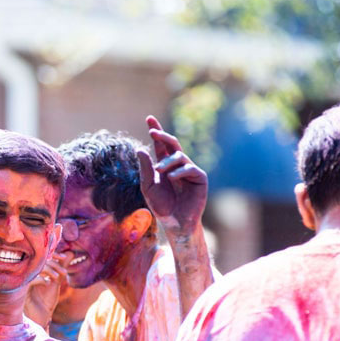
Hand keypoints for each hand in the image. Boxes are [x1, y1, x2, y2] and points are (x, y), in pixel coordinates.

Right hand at [24, 253, 68, 328]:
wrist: (41, 317)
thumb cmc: (45, 301)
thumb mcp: (56, 282)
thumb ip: (61, 268)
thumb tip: (70, 253)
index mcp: (34, 270)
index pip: (42, 257)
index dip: (52, 255)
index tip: (63, 257)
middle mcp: (27, 274)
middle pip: (38, 261)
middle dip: (53, 265)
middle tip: (64, 272)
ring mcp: (23, 282)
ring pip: (34, 268)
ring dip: (48, 270)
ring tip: (57, 277)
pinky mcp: (21, 291)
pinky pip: (29, 280)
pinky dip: (39, 279)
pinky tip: (47, 283)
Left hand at [137, 115, 207, 233]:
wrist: (175, 222)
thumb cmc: (161, 206)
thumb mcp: (148, 186)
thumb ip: (145, 169)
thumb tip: (139, 149)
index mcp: (164, 165)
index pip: (160, 144)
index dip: (156, 131)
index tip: (149, 119)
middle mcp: (177, 164)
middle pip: (172, 143)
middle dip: (163, 135)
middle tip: (153, 132)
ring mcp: (189, 170)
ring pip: (179, 156)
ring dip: (167, 162)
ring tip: (160, 171)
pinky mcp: (199, 178)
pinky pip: (190, 168)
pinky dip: (179, 171)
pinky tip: (172, 178)